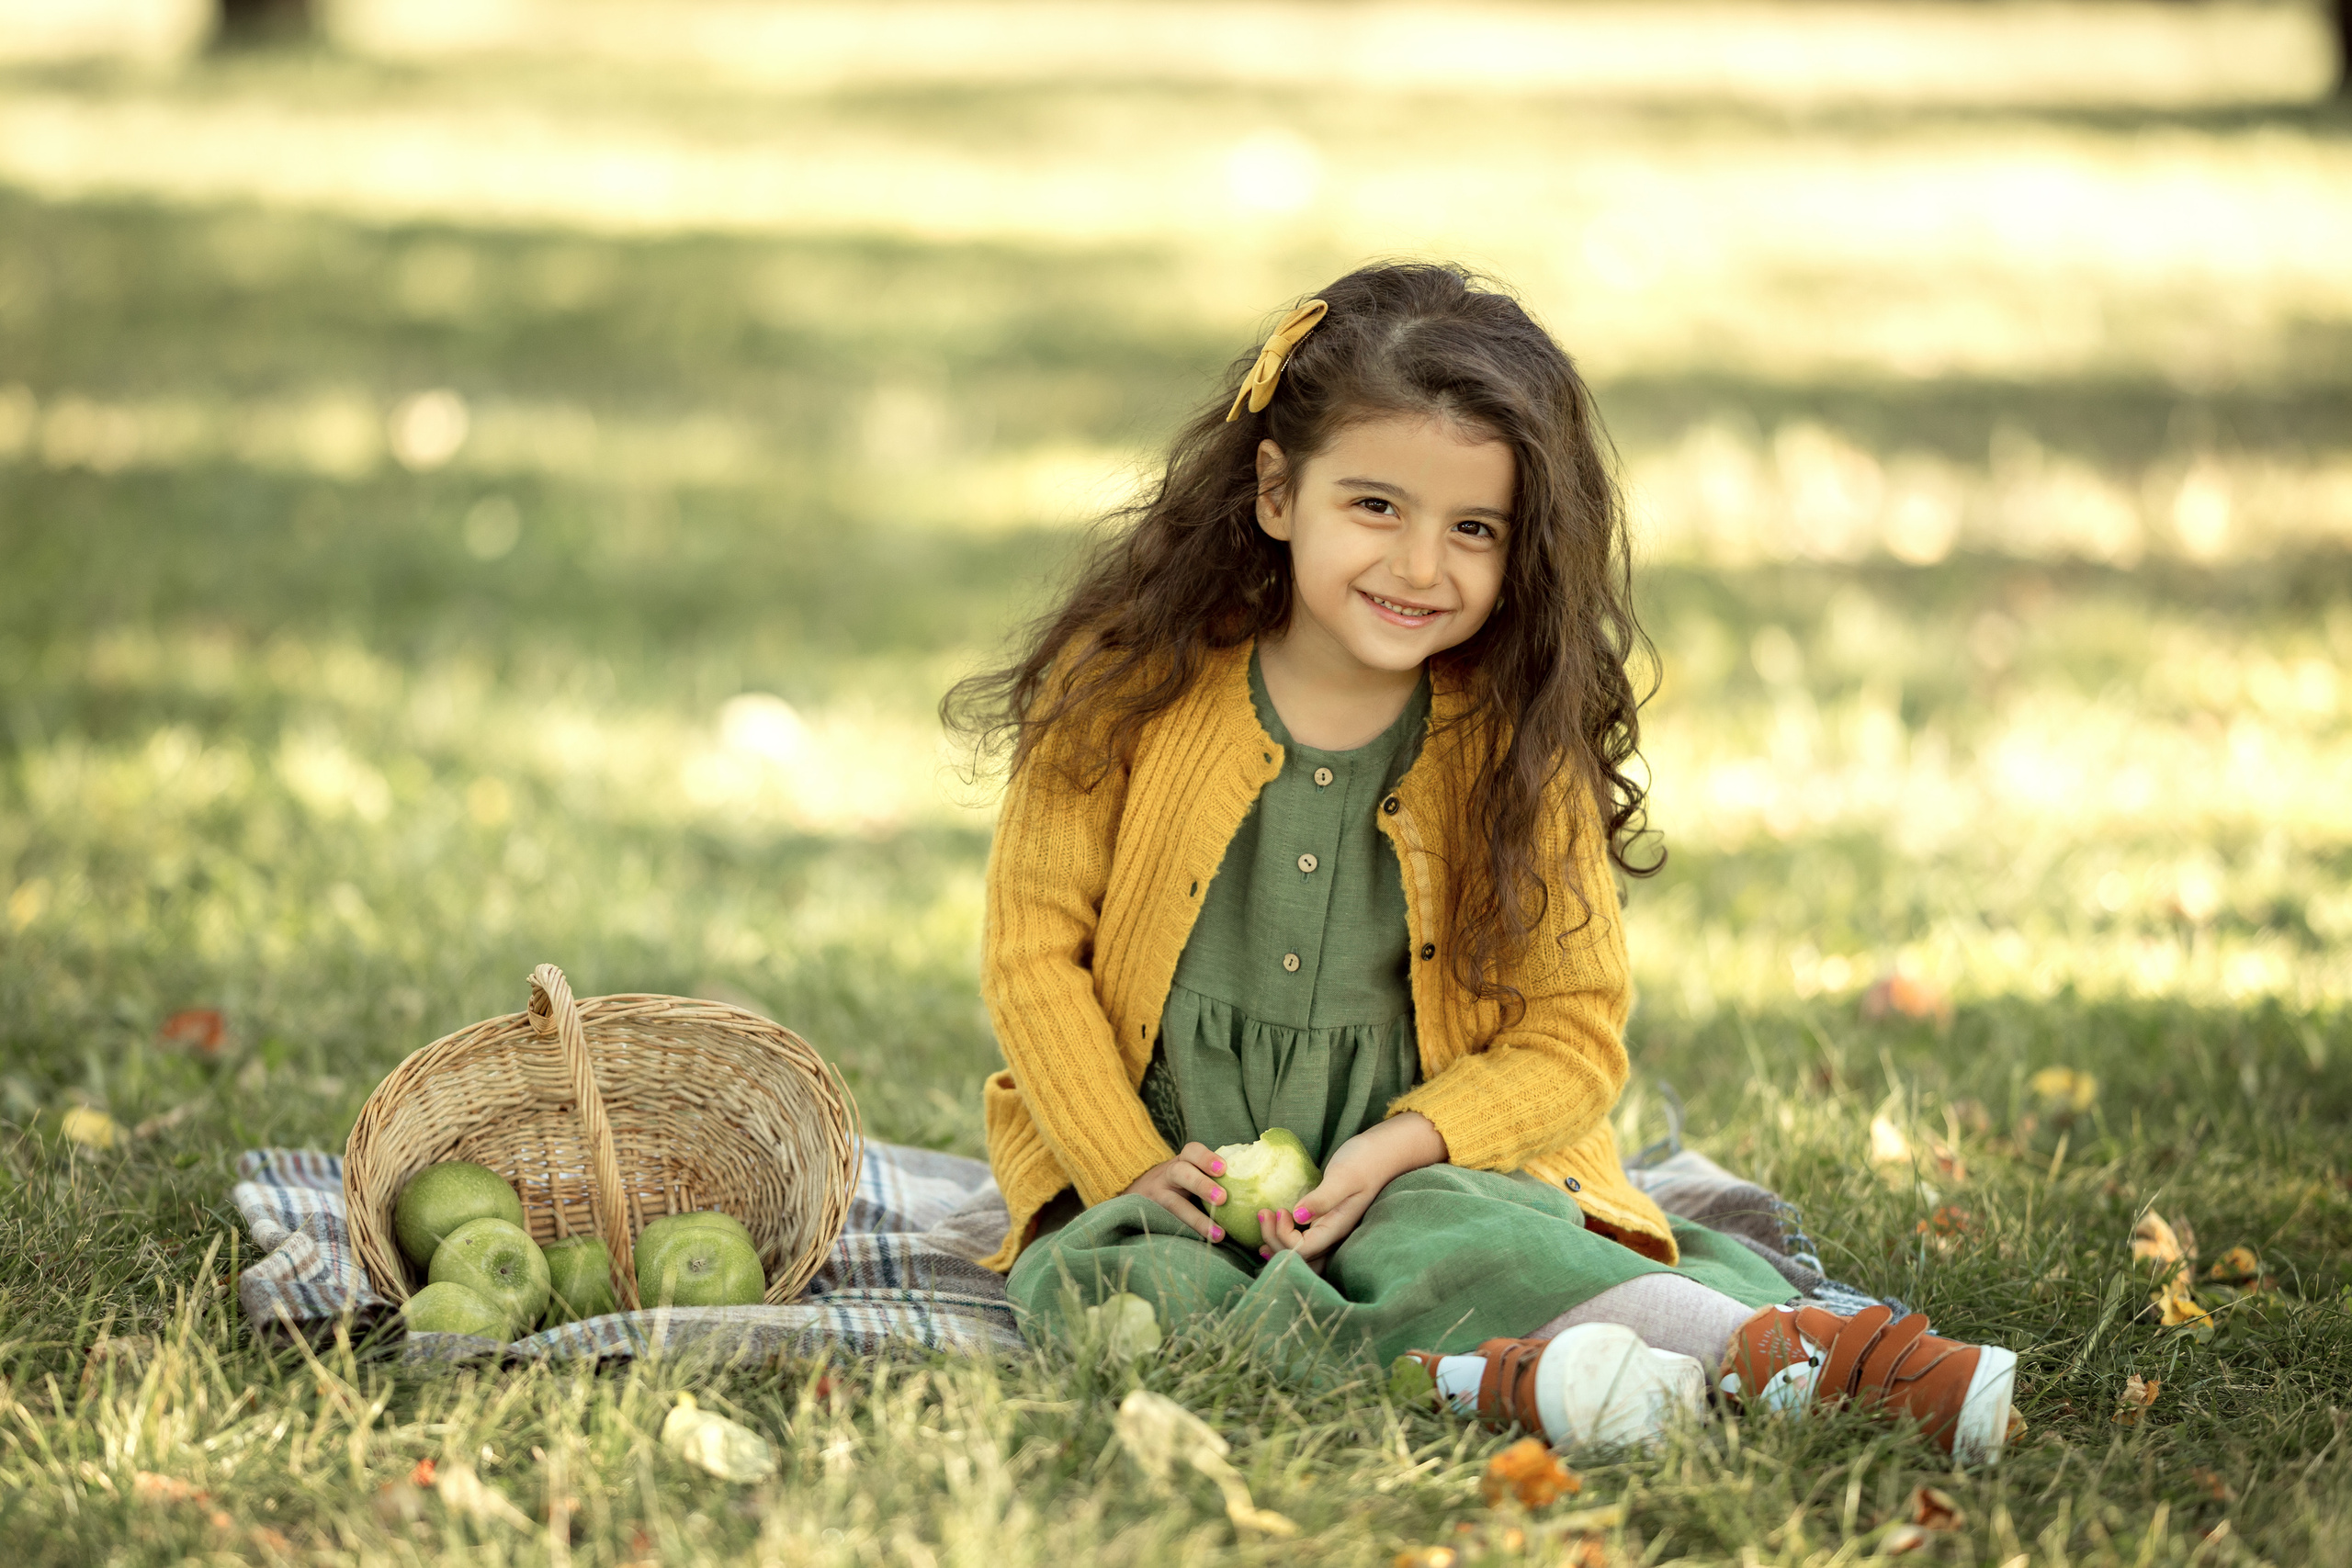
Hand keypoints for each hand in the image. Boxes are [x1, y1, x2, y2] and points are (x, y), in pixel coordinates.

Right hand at [1122, 1142, 1232, 1243]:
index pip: (1192, 1151)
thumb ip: (1218, 1177)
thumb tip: (1262, 1187)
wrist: (1140, 1193)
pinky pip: (1167, 1224)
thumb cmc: (1183, 1185)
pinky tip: (1202, 1245)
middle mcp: (1168, 1175)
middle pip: (1181, 1173)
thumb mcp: (1194, 1173)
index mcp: (1184, 1161)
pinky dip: (1185, 1233)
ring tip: (1218, 1234)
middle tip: (1222, 1198)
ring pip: (1173, 1203)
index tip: (1223, 1169)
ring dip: (1197, 1218)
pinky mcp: (1152, 1215)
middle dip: (1201, 1184)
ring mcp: (1157, 1195)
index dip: (1206, 1158)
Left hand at [1260, 1113, 1447, 1270]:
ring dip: (1278, 1244)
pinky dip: (1285, 1236)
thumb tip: (1297, 1216)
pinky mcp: (1325, 1219)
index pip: (1303, 1250)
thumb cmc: (1365, 1161)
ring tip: (1263, 1224)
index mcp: (1337, 1228)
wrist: (1383, 1151)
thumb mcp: (1343, 1177)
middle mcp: (1333, 1235)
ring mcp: (1329, 1228)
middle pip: (1299, 1259)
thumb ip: (1322, 1198)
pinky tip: (1275, 1224)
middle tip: (1263, 1214)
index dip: (1284, 1236)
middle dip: (1275, 1242)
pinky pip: (1303, 1238)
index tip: (1280, 1209)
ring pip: (1301, 1253)